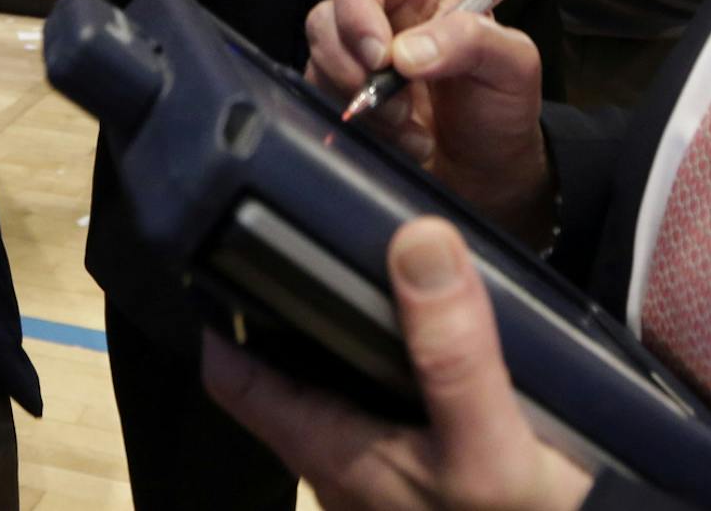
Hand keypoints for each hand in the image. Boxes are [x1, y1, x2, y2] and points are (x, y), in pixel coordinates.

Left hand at [203, 219, 592, 510]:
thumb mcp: (490, 448)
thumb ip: (454, 352)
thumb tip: (416, 243)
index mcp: (331, 452)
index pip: (233, 374)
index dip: (220, 307)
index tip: (225, 235)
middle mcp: (343, 468)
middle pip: (286, 374)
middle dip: (294, 305)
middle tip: (318, 226)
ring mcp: (385, 482)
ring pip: (339, 392)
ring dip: (350, 335)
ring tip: (379, 267)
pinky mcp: (429, 484)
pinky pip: (390, 413)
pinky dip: (398, 368)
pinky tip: (440, 343)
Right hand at [304, 0, 549, 231]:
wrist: (490, 174)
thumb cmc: (503, 108)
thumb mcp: (513, 64)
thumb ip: (471, 41)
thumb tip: (405, 52)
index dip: (358, 10)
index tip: (380, 58)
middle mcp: (381, 21)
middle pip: (326, 18)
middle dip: (353, 67)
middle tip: (397, 104)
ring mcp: (357, 64)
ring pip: (320, 64)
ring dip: (363, 104)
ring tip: (408, 125)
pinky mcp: (344, 103)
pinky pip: (324, 105)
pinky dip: (362, 129)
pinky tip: (400, 140)